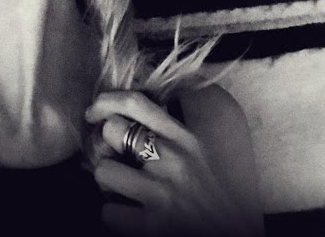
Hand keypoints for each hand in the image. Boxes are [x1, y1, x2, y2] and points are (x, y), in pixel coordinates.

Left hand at [85, 90, 261, 235]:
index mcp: (184, 138)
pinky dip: (115, 216)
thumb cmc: (209, 195)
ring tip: (123, 189)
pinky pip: (109, 212)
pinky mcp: (153, 226)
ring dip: (108, 183)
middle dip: (105, 144)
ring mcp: (162, 192)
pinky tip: (131, 215)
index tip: (95, 111)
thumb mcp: (197, 152)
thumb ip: (170, 127)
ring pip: (103, 170)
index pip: (136, 102)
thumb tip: (129, 107)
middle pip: (112, 130)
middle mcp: (173, 160)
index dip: (106, 100)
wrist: (229, 235)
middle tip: (114, 158)